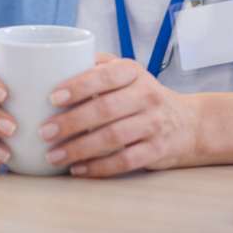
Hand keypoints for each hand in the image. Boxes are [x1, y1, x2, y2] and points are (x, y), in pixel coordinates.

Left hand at [39, 53, 200, 177]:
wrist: (187, 122)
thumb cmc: (142, 94)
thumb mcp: (126, 72)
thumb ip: (96, 65)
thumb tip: (56, 62)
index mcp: (133, 72)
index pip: (105, 76)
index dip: (79, 86)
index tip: (53, 97)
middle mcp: (146, 95)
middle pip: (105, 109)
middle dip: (71, 122)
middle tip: (45, 131)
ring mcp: (154, 123)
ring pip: (113, 137)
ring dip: (80, 148)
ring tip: (54, 154)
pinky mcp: (157, 150)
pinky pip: (125, 160)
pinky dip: (99, 167)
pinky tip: (78, 169)